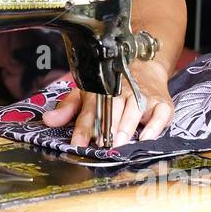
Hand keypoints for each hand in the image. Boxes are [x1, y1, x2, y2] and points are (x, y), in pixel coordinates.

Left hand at [41, 61, 173, 148]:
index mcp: (100, 90)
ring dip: (127, 127)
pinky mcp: (162, 103)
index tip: (77, 143)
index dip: (83, 128)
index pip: (90, 110)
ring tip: (119, 143)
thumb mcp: (86, 92)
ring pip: (135, 110)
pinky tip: (146, 137)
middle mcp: (122, 92)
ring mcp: (143, 97)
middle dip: (107, 128)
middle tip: (101, 145)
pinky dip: (155, 126)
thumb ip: (68, 109)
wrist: (144, 66)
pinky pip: (161, 114)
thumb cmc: (111, 84)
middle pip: (113, 110)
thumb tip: (48, 120)